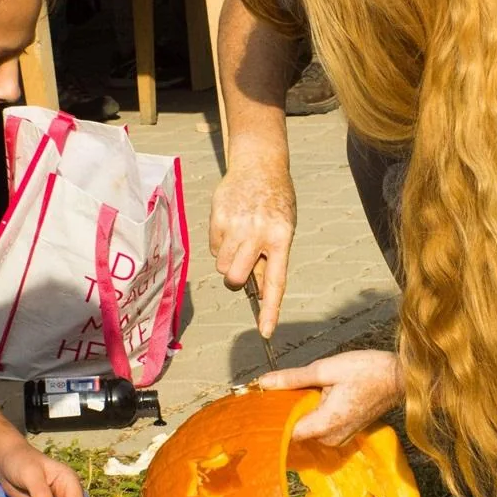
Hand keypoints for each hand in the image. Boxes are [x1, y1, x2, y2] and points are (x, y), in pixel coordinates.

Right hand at [210, 149, 295, 336]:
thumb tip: (257, 289)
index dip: (270, 309)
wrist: (259, 164)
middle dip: (236, 279)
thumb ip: (271, 258)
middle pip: (236, 278)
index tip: (266, 331)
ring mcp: (237, 224)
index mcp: (281, 238)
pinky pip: (213, 247)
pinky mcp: (218, 216)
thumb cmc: (275, 203)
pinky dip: (220, 243)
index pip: (276, 281)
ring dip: (228, 260)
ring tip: (240, 239)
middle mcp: (259, 232)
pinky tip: (231, 225)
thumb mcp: (283, 229)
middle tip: (242, 266)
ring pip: (222, 265)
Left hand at [258, 350, 402, 445]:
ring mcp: (340, 438)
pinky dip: (315, 415)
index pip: (287, 434)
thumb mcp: (326, 369)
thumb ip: (293, 378)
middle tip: (283, 389)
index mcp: (326, 424)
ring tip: (306, 390)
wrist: (399, 377)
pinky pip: (321, 429)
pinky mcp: (345, 434)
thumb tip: (265, 382)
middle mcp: (332, 438)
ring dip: (303, 413)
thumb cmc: (368, 371)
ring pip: (308, 430)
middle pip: (296, 432)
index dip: (273, 421)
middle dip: (288, 413)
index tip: (263, 405)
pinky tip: (318, 396)